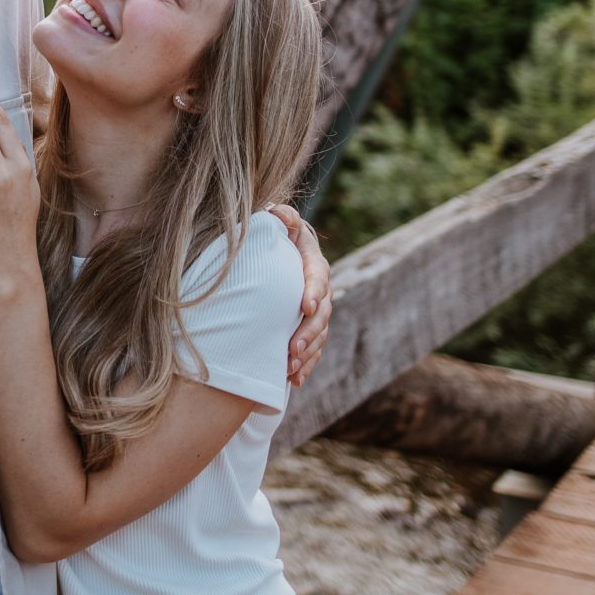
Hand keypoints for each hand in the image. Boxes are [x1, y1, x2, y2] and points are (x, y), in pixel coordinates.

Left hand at [268, 203, 331, 388]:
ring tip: (291, 369)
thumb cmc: (273, 236)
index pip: (318, 277)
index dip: (315, 292)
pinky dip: (306, 366)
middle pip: (322, 314)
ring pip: (319, 336)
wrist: (272, 253)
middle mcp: (319, 290)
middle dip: (309, 333)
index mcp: (312, 263)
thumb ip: (281, 216)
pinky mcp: (307, 329)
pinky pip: (313, 351)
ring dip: (307, 354)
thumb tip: (278, 214)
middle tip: (294, 348)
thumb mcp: (278, 221)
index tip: (307, 306)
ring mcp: (316, 312)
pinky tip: (295, 380)